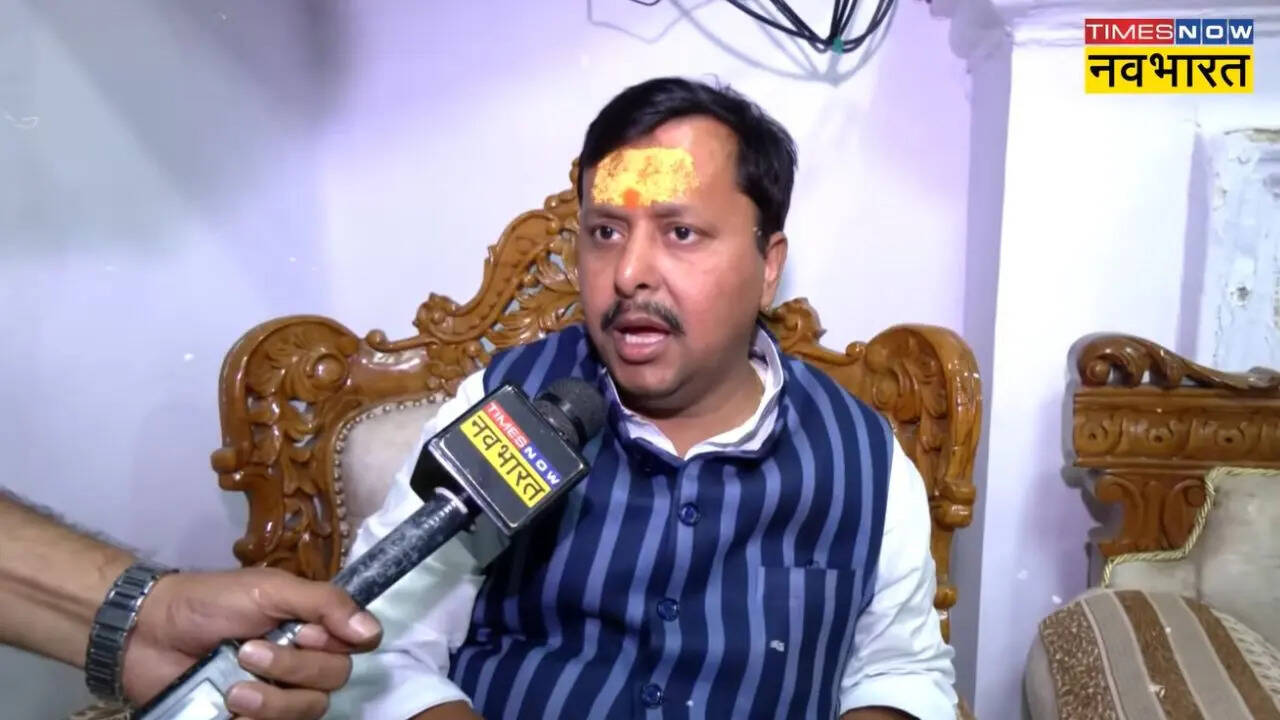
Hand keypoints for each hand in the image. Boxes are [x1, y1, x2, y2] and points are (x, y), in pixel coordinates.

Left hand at [123, 566, 382, 719]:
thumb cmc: (209, 602)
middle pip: (335, 679)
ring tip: (234, 688)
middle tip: (250, 652)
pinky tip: (228, 706)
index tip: (305, 633)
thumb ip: (323, 604)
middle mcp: (304, 661)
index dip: (338, 644)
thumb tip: (373, 632)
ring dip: (273, 700)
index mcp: (313, 625)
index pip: (358, 644)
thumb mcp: (269, 589)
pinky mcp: (251, 719)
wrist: (147, 634)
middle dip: (295, 669)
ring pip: (309, 710)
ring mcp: (278, 694)